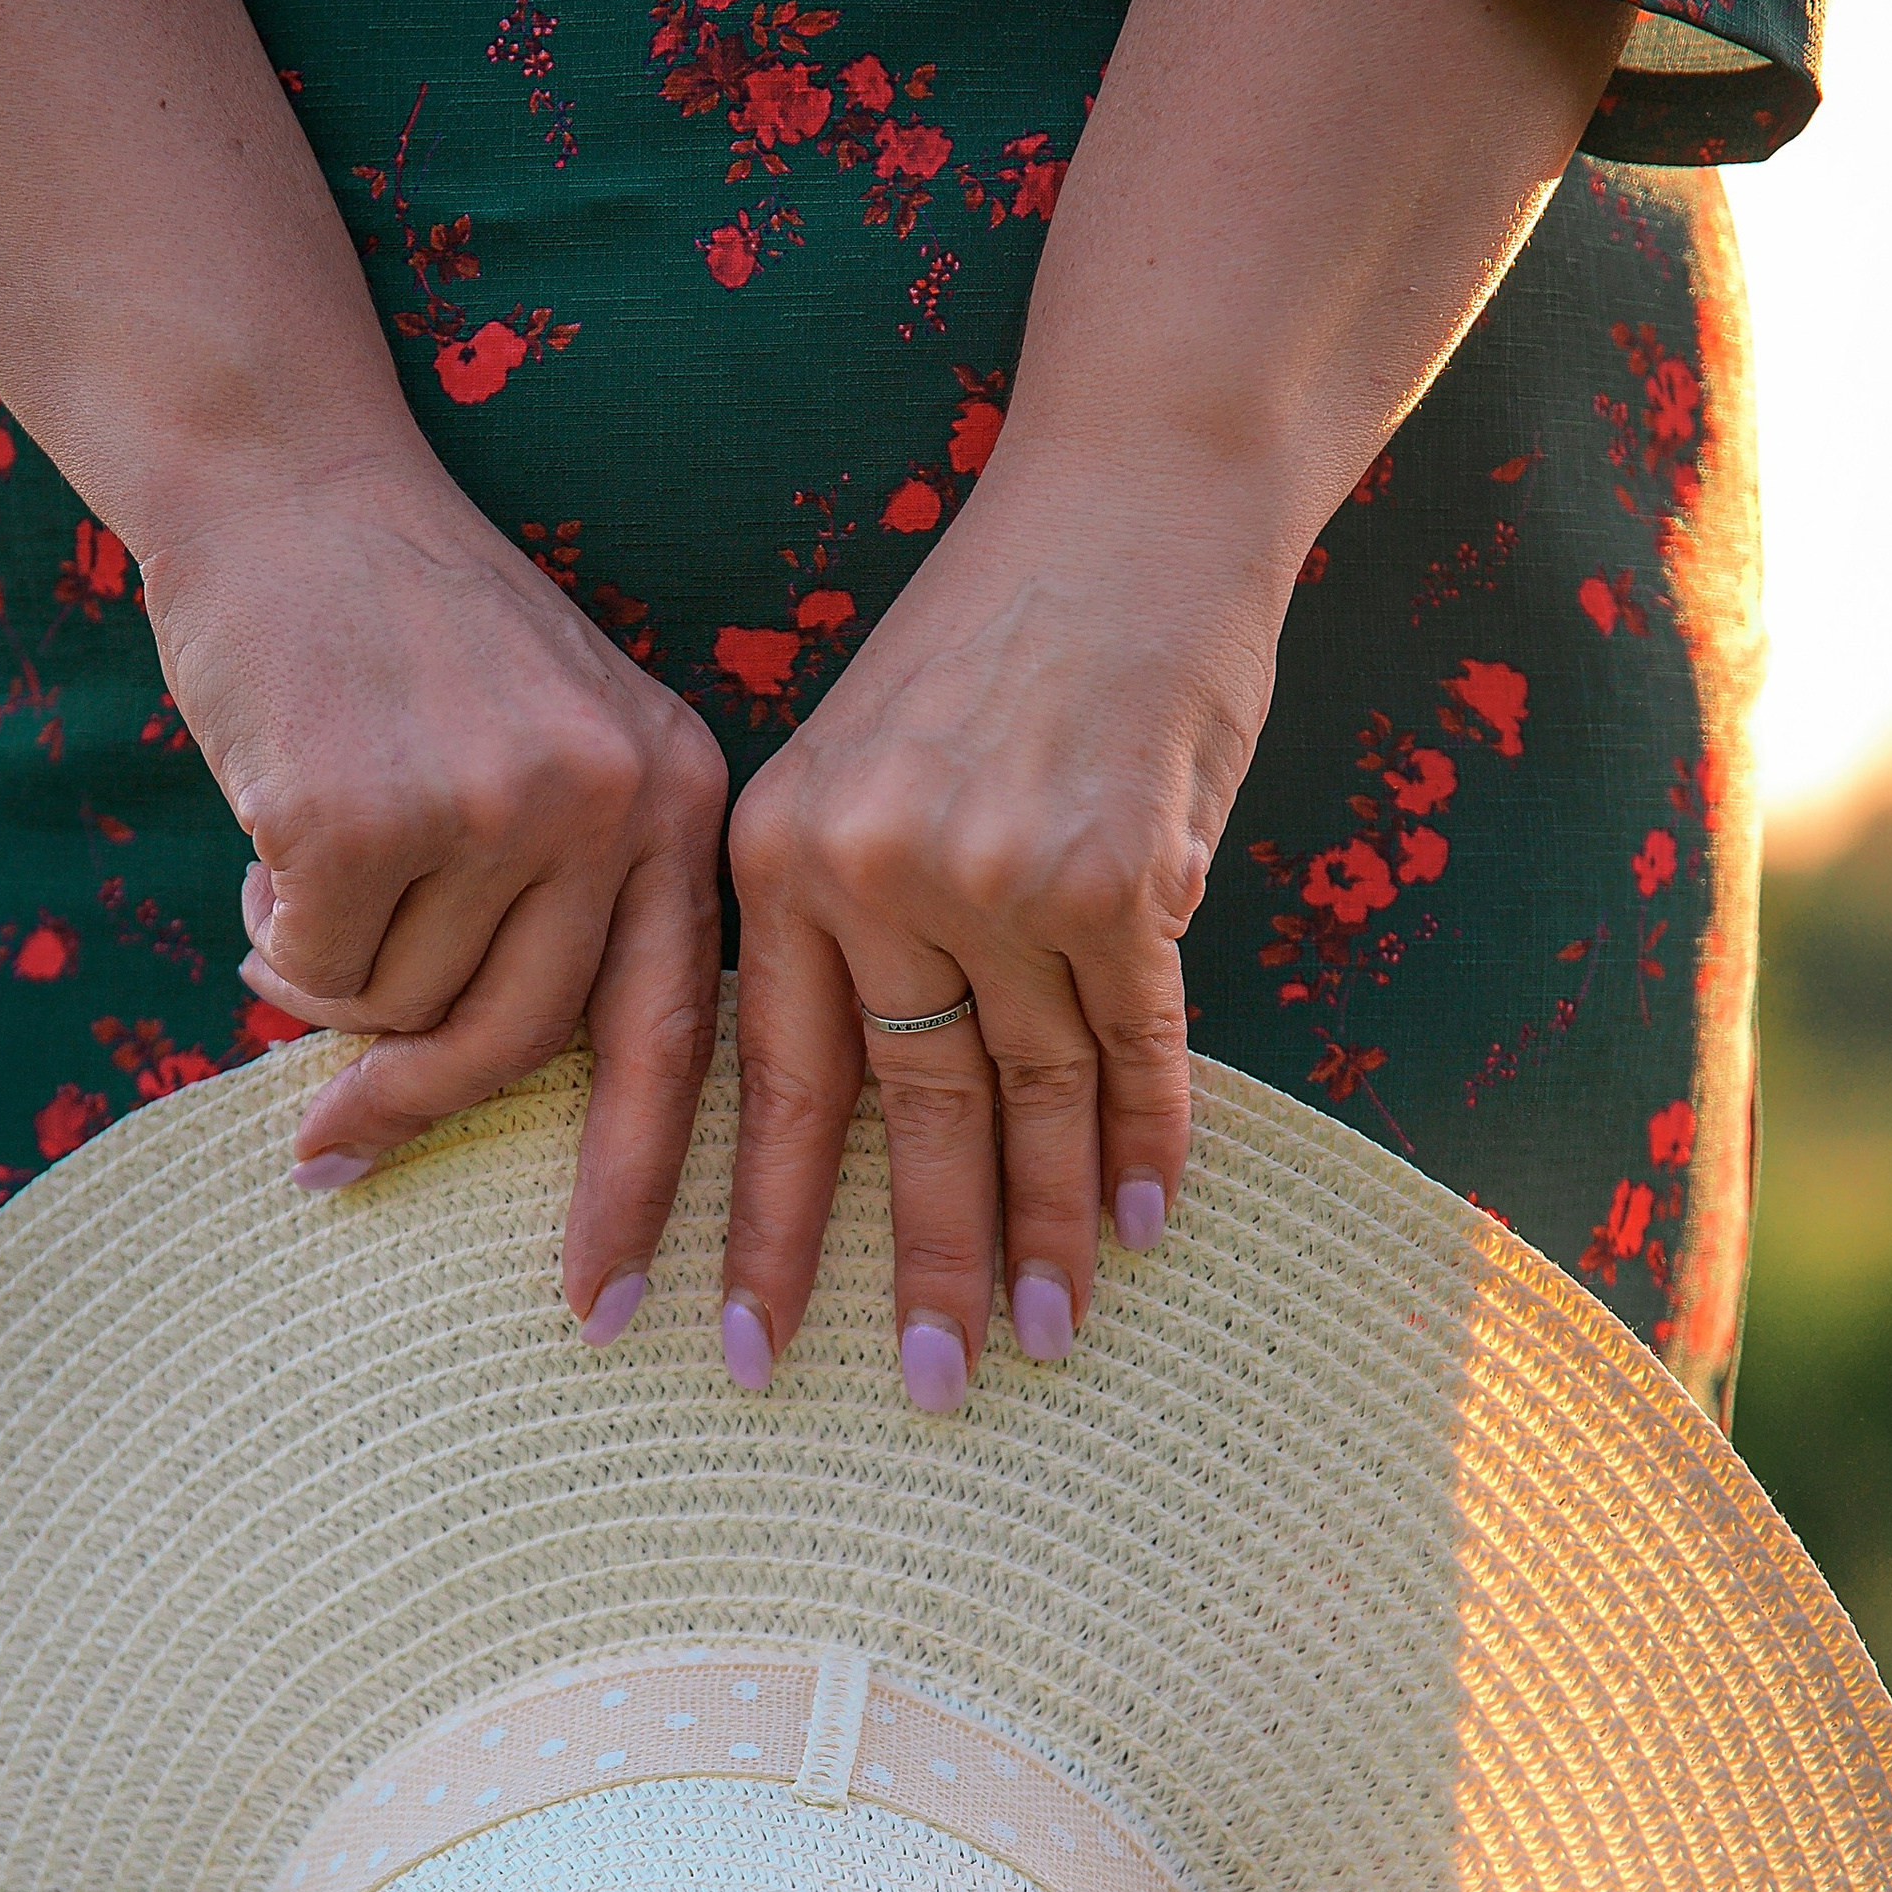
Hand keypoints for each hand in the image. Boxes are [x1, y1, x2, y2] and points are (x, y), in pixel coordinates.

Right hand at [140, 447, 727, 1336]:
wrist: (287, 479)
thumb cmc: (411, 629)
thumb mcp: (554, 737)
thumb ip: (572, 894)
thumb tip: (511, 1092)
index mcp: (680, 793)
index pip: (682, 1034)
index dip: (644, 1187)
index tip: (617, 1314)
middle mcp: (610, 804)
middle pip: (520, 1047)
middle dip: (418, 1117)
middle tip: (331, 1168)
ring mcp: (490, 808)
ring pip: (398, 1008)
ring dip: (327, 977)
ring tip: (304, 876)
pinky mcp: (364, 812)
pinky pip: (313, 966)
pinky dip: (273, 931)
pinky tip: (268, 840)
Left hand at [721, 471, 1288, 1406]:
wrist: (1128, 500)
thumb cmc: (994, 636)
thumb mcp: (860, 758)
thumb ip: (846, 912)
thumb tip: (860, 1099)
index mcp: (779, 852)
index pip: (768, 1084)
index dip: (763, 1226)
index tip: (742, 1342)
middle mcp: (872, 875)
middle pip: (898, 1119)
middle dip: (915, 1269)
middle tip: (926, 1390)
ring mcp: (996, 880)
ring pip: (1024, 1101)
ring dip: (1047, 1233)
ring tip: (1049, 1342)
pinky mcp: (1115, 879)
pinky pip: (1133, 1047)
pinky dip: (1147, 1140)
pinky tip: (1148, 1226)